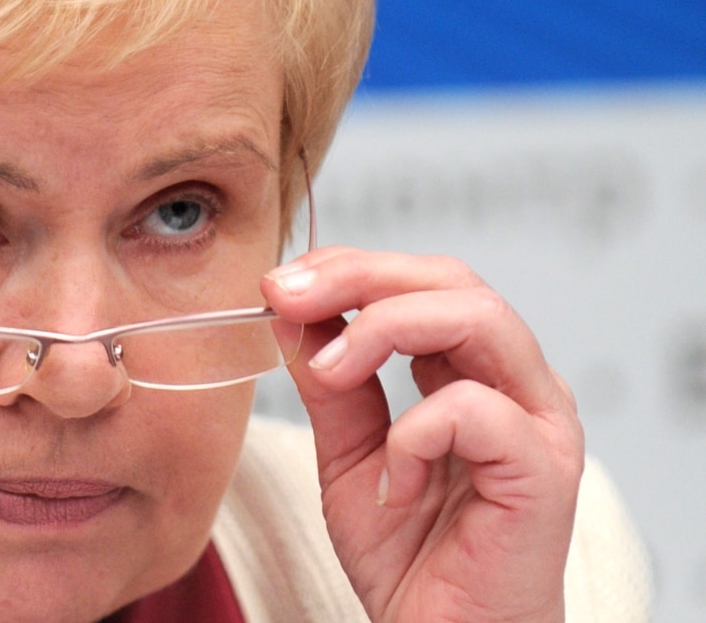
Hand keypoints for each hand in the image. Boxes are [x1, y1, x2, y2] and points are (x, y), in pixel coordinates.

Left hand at [261, 247, 583, 622]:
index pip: (421, 282)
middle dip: (359, 276)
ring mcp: (538, 422)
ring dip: (382, 328)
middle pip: (452, 280)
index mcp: (474, 372)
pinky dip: (414, 434)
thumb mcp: (348, 453)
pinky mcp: (544, 471)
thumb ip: (330, 384)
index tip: (280, 282)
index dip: (349, 268)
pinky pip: (475, 410)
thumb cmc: (410, 555)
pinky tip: (392, 481)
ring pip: (477, 317)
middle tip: (287, 294)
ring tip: (327, 370)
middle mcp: (516, 384)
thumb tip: (293, 309)